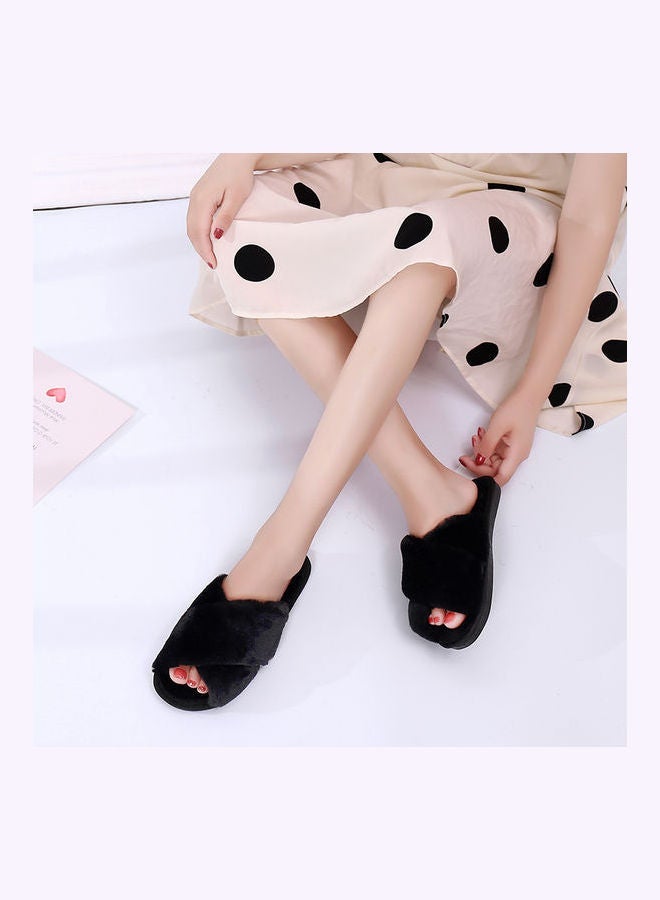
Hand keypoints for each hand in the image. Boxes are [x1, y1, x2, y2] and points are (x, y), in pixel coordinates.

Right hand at [186, 154, 257, 269]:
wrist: (237, 155)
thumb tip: (216, 236)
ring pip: (191, 226)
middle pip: (192, 231)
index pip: (199, 231)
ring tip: (211, 255)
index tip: (214, 264)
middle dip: (201, 249)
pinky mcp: (199, 196)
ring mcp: (195, 197)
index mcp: (202, 199)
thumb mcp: (237, 197)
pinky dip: (199, 232)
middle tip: (213, 264)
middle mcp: (195, 198)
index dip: (205, 250)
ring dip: (199, 242)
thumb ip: (226, 216)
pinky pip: (195, 219)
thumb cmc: (240, 174)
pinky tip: (208, 240)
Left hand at [458, 389, 540, 485]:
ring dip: (482, 451)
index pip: (500, 478)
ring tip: (476, 438)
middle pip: (495, 470)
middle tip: (465, 454)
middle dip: (478, 462)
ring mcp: (514, 450)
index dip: (483, 476)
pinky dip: (487, 445)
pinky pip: (496, 451)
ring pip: (494, 460)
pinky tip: (482, 435)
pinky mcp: (511, 444)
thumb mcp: (497, 427)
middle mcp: (517, 455)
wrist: (529, 395)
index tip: (470, 464)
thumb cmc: (518, 408)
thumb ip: (486, 446)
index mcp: (517, 455)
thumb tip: (478, 461)